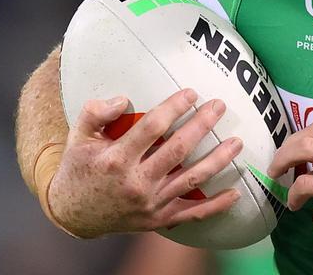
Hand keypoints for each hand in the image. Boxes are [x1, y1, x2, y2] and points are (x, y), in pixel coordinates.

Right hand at [48, 88, 243, 237]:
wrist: (74, 214)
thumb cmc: (80, 169)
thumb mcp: (78, 137)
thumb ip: (96, 113)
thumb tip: (125, 99)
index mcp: (116, 159)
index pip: (152, 127)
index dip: (174, 107)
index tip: (192, 93)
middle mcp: (136, 183)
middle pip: (178, 149)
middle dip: (202, 124)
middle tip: (219, 106)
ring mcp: (150, 204)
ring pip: (192, 179)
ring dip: (218, 159)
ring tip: (237, 142)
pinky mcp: (158, 219)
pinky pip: (192, 213)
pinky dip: (216, 205)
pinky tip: (235, 193)